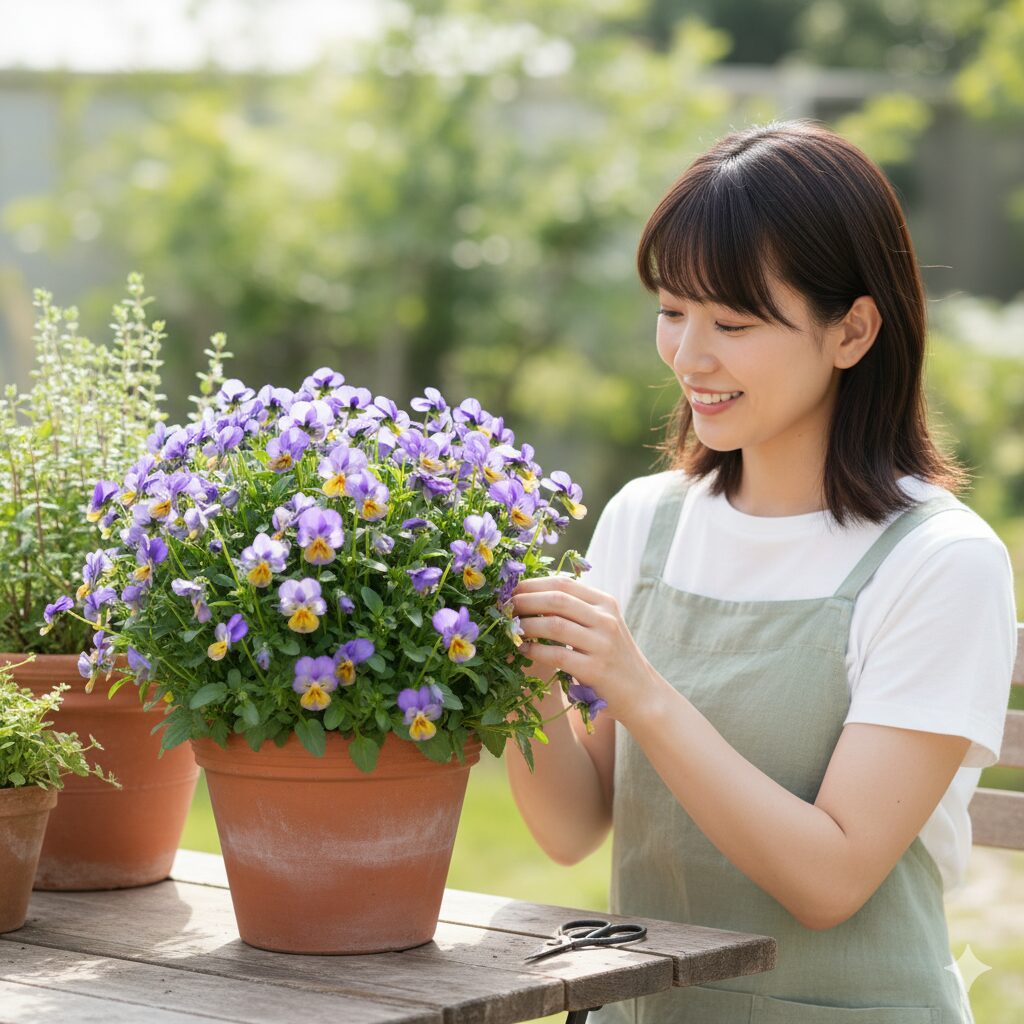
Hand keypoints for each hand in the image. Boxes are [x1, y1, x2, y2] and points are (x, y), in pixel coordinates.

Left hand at [510, 574, 659, 726]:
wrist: (642, 693)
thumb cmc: (613, 657)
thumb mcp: (601, 626)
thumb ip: (575, 610)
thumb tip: (530, 597)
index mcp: (605, 602)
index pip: (563, 584)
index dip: (532, 584)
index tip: (511, 590)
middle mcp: (606, 619)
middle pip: (556, 599)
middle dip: (524, 601)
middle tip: (504, 607)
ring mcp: (602, 644)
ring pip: (554, 625)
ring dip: (526, 625)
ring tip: (510, 628)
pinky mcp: (595, 670)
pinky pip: (557, 655)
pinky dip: (534, 651)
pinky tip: (522, 650)